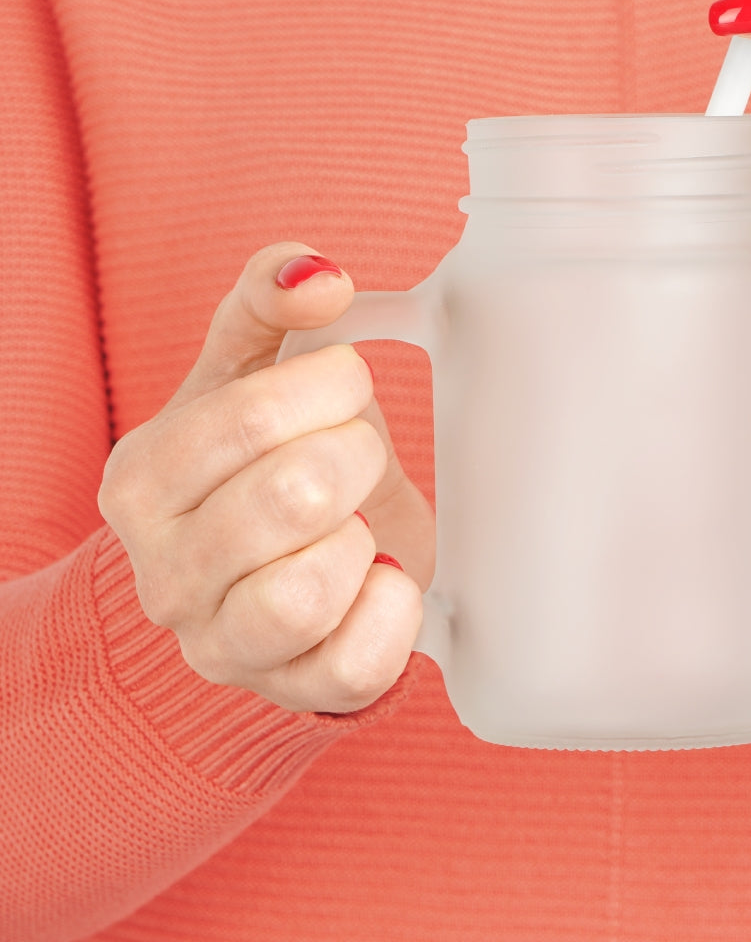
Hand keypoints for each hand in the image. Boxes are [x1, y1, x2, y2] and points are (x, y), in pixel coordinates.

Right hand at [97, 243, 433, 713]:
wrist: (270, 566)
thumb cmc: (261, 459)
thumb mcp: (249, 368)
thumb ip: (268, 300)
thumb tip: (317, 274)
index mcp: (143, 480)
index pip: (251, 417)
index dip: (330, 387)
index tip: (345, 386)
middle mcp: (164, 573)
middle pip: (294, 496)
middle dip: (356, 456)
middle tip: (356, 455)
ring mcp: (222, 644)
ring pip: (308, 591)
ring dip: (362, 538)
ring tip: (356, 521)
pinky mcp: (292, 691)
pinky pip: (356, 664)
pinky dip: (393, 609)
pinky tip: (381, 575)